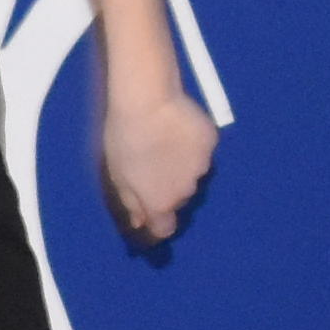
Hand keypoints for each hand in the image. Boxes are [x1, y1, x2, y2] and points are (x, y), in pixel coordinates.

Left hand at [99, 74, 219, 241]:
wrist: (148, 101)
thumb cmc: (125, 140)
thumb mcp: (118, 175)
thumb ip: (132, 203)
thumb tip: (140, 222)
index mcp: (161, 202)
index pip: (164, 228)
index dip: (156, 221)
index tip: (149, 209)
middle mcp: (187, 190)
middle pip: (179, 199)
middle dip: (168, 188)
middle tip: (152, 164)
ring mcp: (203, 166)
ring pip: (192, 174)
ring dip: (182, 166)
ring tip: (165, 142)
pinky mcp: (211, 143)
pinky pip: (202, 150)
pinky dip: (192, 145)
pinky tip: (178, 128)